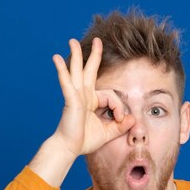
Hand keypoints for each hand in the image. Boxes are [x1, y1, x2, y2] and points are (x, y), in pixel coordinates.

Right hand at [50, 37, 134, 156]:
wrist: (69, 148)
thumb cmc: (85, 140)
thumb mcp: (108, 132)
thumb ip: (121, 125)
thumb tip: (133, 119)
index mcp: (92, 101)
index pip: (111, 95)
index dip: (119, 106)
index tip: (120, 119)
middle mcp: (83, 95)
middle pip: (89, 71)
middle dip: (94, 55)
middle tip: (98, 40)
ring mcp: (76, 96)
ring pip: (77, 71)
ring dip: (76, 55)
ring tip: (72, 41)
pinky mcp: (70, 99)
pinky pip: (66, 82)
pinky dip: (62, 70)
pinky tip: (57, 58)